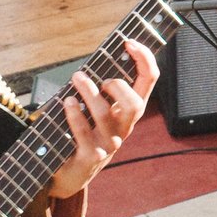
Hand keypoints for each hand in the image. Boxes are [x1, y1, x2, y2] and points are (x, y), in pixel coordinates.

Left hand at [45, 40, 156, 200]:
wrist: (69, 174)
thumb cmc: (82, 134)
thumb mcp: (98, 110)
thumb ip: (101, 89)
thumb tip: (95, 59)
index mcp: (129, 112)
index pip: (149, 81)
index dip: (144, 59)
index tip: (129, 42)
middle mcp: (124, 128)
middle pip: (136, 105)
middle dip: (118, 86)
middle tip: (102, 79)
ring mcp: (108, 144)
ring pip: (106, 116)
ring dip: (89, 93)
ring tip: (77, 78)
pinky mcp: (90, 157)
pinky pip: (84, 133)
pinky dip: (75, 114)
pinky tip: (67, 101)